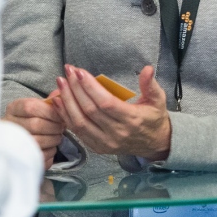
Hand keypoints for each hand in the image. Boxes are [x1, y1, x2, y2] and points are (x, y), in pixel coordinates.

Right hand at [3, 94, 64, 169]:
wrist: (16, 139)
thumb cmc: (31, 119)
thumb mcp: (37, 107)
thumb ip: (51, 101)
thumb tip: (62, 94)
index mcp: (14, 108)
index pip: (31, 107)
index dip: (50, 112)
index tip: (61, 116)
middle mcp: (9, 124)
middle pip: (35, 125)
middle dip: (54, 127)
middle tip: (62, 128)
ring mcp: (12, 142)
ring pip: (37, 141)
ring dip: (54, 140)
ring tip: (57, 137)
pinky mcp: (19, 157)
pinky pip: (38, 156)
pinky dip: (50, 152)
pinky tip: (51, 147)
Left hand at [53, 65, 170, 159]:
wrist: (154, 143)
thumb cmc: (153, 118)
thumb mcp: (157, 100)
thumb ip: (151, 84)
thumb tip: (147, 69)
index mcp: (132, 120)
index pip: (106, 103)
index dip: (90, 87)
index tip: (79, 71)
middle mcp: (117, 133)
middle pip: (90, 110)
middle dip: (75, 89)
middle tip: (68, 72)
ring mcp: (105, 143)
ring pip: (80, 122)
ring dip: (67, 101)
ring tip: (60, 83)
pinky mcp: (97, 147)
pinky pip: (77, 131)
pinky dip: (66, 116)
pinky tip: (58, 101)